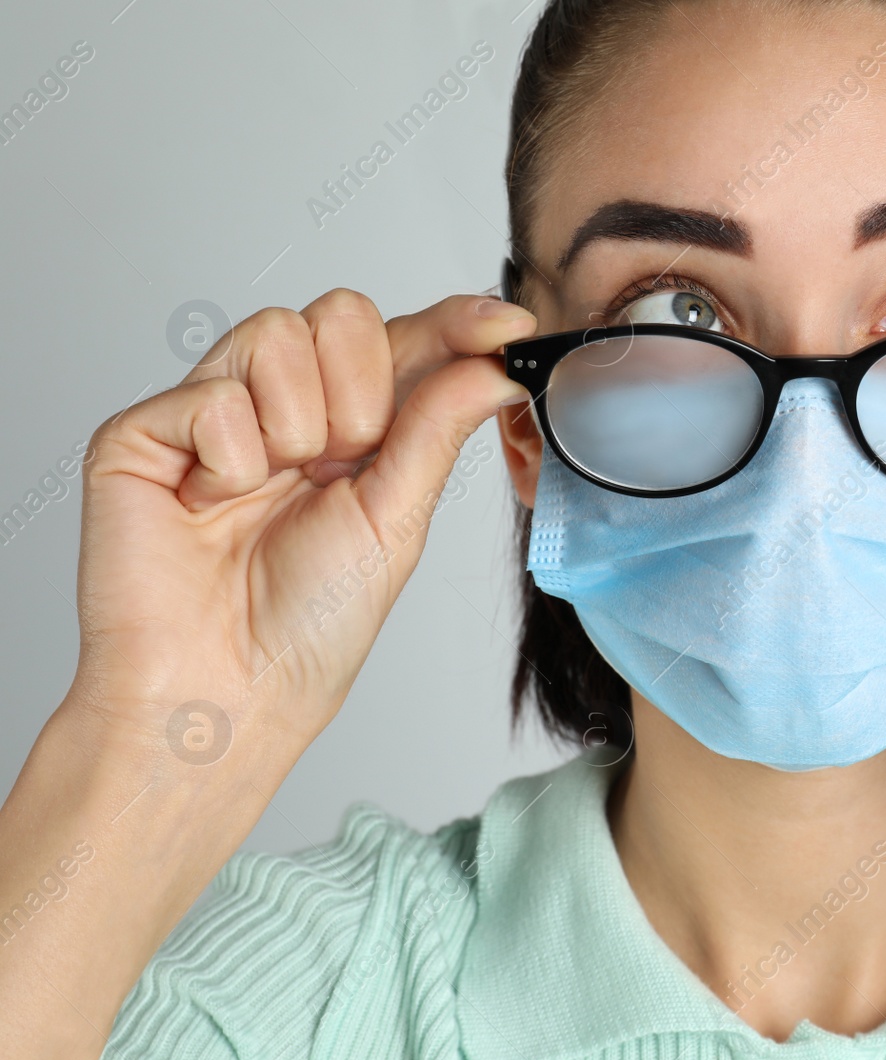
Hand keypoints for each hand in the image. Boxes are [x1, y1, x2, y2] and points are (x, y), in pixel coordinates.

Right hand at [69, 290, 535, 758]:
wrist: (228, 686)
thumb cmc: (309, 622)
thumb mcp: (398, 517)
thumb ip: (438, 426)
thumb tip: (497, 359)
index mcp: (353, 426)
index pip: (406, 339)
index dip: (456, 322)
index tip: (508, 324)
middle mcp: (285, 407)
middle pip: (343, 314)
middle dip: (362, 392)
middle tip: (342, 466)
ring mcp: (212, 412)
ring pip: (277, 333)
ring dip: (296, 426)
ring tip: (273, 491)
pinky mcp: (144, 431)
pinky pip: (212, 395)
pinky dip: (228, 459)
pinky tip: (212, 504)